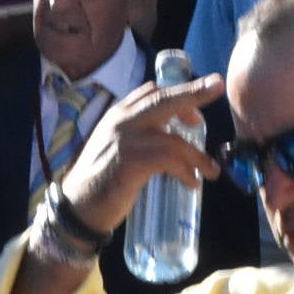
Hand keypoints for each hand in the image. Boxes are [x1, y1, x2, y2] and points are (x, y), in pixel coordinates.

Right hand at [58, 74, 224, 235]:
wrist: (76, 208)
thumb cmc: (98, 181)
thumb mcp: (114, 148)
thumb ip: (136, 137)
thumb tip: (169, 138)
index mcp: (116, 115)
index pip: (149, 92)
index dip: (176, 94)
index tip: (195, 108)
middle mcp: (121, 121)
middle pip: (163, 99)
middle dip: (194, 92)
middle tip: (216, 85)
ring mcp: (126, 140)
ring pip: (174, 138)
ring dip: (198, 156)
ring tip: (211, 171)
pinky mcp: (132, 162)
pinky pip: (170, 160)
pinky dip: (186, 171)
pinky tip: (191, 183)